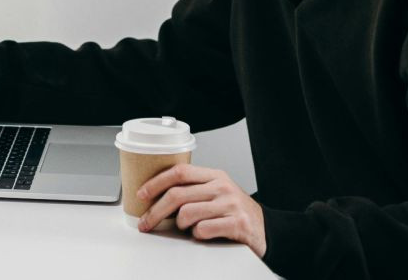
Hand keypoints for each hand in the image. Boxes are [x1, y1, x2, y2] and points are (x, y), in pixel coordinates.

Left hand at [137, 163, 266, 256]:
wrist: (265, 229)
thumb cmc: (235, 211)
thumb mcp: (217, 192)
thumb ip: (194, 189)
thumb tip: (157, 196)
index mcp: (215, 175)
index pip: (179, 172)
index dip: (156, 182)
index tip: (142, 194)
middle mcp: (222, 187)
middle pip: (177, 195)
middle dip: (156, 211)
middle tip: (146, 222)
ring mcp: (230, 204)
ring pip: (187, 213)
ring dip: (180, 225)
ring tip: (187, 228)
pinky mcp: (237, 223)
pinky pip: (203, 230)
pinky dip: (197, 235)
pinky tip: (203, 234)